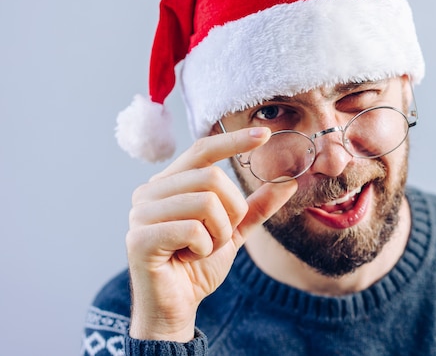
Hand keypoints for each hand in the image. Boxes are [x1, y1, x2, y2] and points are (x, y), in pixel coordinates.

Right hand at [125, 127, 297, 341]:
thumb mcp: (233, 232)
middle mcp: (150, 191)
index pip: (203, 149)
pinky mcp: (139, 238)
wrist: (175, 307)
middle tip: (219, 236)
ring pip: (205, 202)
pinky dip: (204, 248)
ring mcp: (140, 214)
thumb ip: (255, 207)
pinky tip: (189, 258)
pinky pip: (193, 229)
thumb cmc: (197, 266)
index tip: (265, 135)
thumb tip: (288, 182)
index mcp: (170, 183)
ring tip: (203, 248)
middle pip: (211, 178)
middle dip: (231, 212)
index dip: (234, 140)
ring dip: (218, 233)